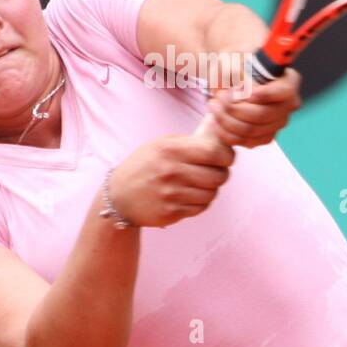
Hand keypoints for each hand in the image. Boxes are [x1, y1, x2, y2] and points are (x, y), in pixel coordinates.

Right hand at [107, 135, 235, 227]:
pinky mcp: (171, 212)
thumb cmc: (144, 166)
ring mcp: (171, 194)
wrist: (119, 196)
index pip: (215, 152)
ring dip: (211, 189)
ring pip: (212, 194)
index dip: (227, 156)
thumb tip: (221, 134)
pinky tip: (190, 196)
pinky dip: (201, 202)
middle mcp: (171, 171)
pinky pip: (201, 207)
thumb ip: (190, 141)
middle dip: (222, 174)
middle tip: (216, 172)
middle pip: (218, 176)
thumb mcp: (162, 145)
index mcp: (170, 150)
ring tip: (200, 184)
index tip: (226, 157)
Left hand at [203, 68, 301, 148]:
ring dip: (226, 119)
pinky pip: (245, 141)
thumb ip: (235, 68)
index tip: (242, 91)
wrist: (230, 76)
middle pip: (262, 115)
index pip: (284, 91)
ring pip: (250, 130)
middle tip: (218, 96)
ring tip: (214, 104)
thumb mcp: (233, 57)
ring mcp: (277, 123)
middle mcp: (288, 104)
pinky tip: (215, 119)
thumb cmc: (235, 61)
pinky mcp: (264, 136)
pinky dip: (226, 132)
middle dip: (235, 107)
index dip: (264, 94)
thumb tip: (239, 86)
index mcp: (288, 81)